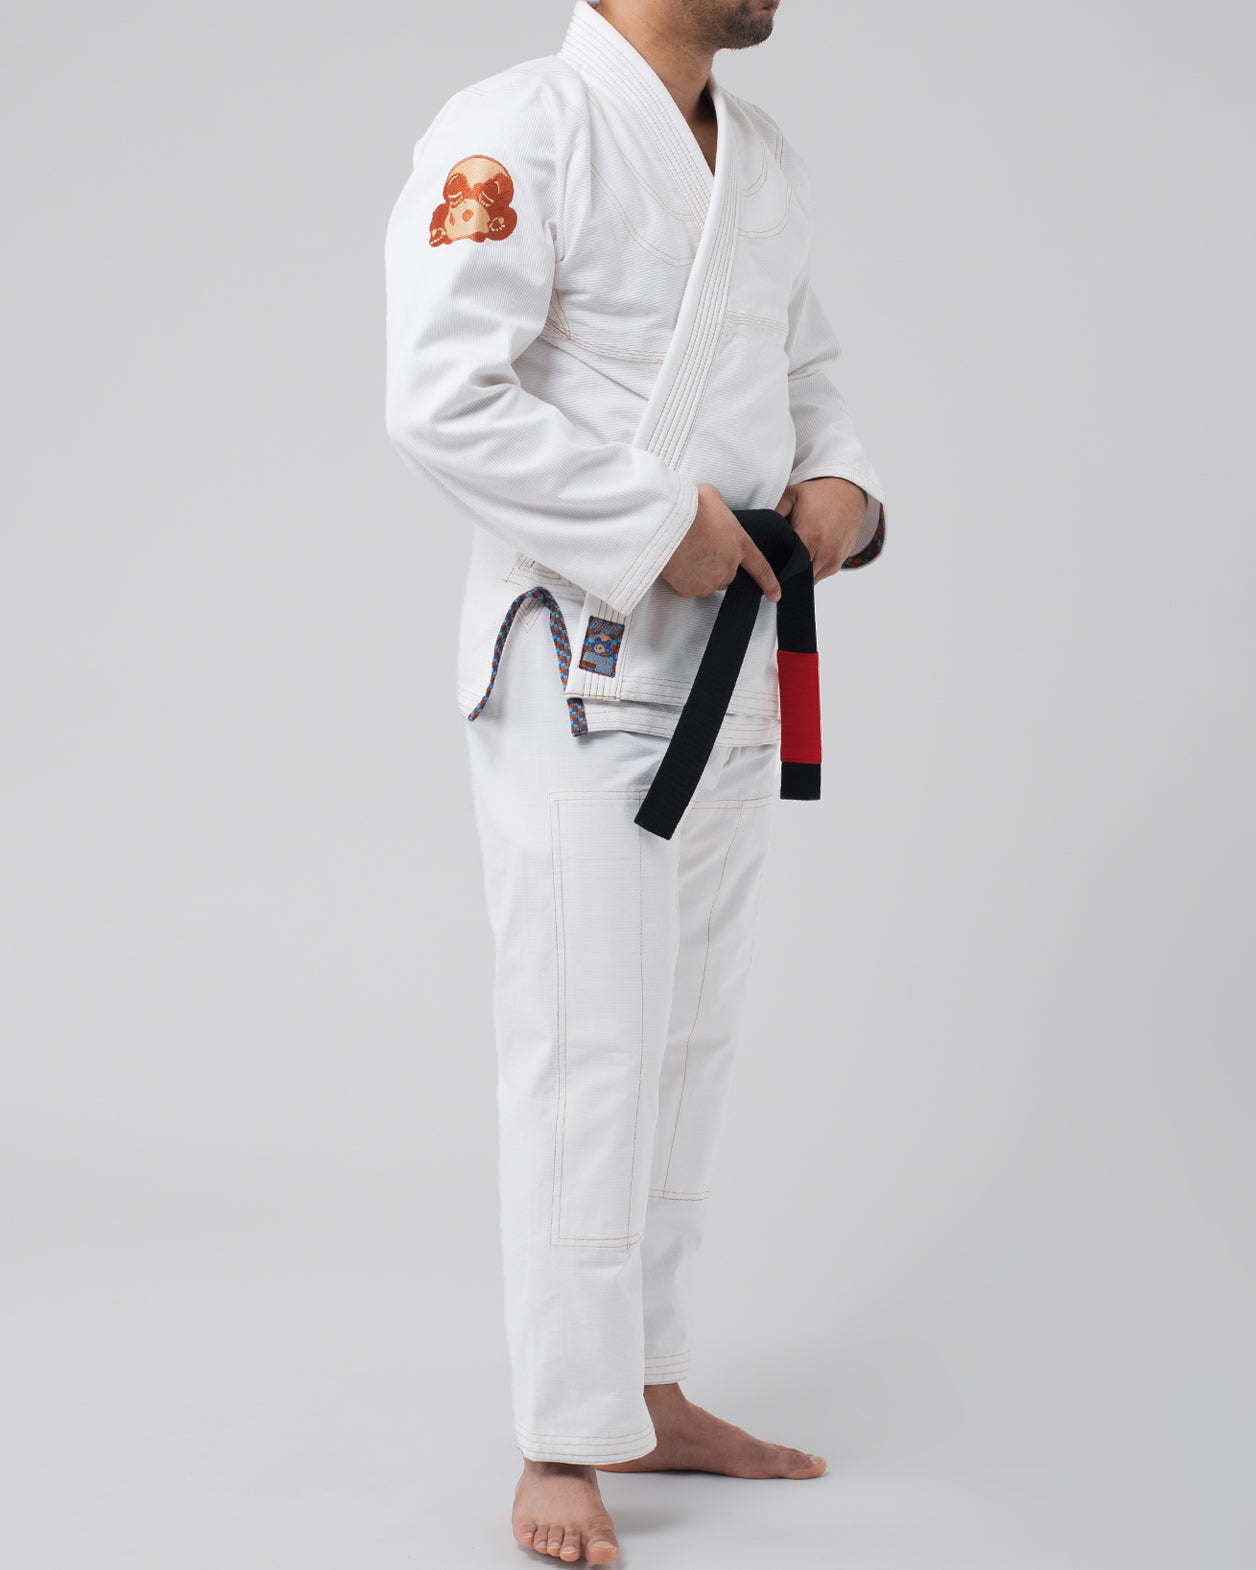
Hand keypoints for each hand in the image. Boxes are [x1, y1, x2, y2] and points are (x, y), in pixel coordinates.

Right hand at [662, 483, 780, 601]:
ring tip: (686, 555)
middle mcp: (729, 566)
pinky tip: (675, 563)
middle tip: (700, 552)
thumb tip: (712, 507)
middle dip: (717, 568)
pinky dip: (682, 580)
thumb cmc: (690, 506)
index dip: (769, 583)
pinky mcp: (690, 588)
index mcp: (740, 544)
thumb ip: (719, 509)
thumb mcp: (712, 497)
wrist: (668, 521)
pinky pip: (687, 588)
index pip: (761, 568)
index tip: (775, 595)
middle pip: (728, 576)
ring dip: (699, 574)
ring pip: (707, 583)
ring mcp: (710, 580)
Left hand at [775, 476, 867, 582]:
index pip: (787, 566)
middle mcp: (825, 551)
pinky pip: (819, 576)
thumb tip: (757, 529)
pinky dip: (809, 571)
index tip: (766, 563)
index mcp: (810, 536)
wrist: (850, 493)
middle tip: (775, 563)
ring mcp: (833, 560)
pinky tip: (804, 558)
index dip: (775, 567)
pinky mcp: (838, 564)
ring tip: (790, 559)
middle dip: (785, 572)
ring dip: (798, 573)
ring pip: (808, 580)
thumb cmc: (821, 494)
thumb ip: (774, 513)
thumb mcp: (792, 495)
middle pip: (797, 576)